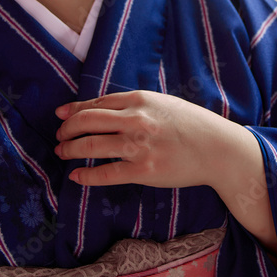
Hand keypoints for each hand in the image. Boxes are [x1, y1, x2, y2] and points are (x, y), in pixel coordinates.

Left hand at [54, 90, 246, 189]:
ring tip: (62, 153)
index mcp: (139, 99)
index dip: (74, 110)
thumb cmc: (192, 125)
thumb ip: (134, 105)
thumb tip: (102, 109)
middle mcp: (135, 120)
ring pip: (90, 146)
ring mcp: (138, 146)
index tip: (61, 116)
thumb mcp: (162, 103)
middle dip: (67, 130)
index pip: (96, 103)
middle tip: (59, 136)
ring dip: (70, 150)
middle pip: (86, 122)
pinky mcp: (143, 170)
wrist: (218, 148)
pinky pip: (105, 173)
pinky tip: (76, 176)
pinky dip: (85, 176)